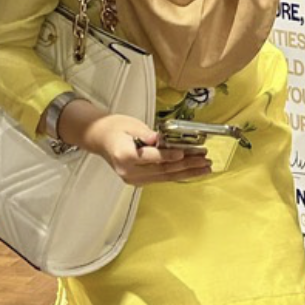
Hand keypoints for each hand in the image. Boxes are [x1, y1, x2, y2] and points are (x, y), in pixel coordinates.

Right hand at [82, 112, 211, 184]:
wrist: (100, 138)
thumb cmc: (114, 129)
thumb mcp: (130, 124)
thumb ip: (146, 133)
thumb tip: (160, 140)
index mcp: (124, 156)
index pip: (151, 157)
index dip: (168, 156)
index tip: (183, 154)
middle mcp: (129, 172)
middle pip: (162, 170)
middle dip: (186, 165)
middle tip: (204, 160)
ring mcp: (134, 178)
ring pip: (165, 177)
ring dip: (187, 172)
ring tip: (204, 168)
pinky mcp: (139, 180)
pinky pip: (162, 177)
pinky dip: (178, 173)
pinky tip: (192, 170)